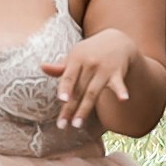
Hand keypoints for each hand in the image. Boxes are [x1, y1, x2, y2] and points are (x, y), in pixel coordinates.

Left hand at [49, 29, 163, 133]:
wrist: (117, 39)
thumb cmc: (91, 51)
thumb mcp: (76, 55)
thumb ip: (61, 67)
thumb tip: (42, 67)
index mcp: (76, 59)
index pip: (69, 76)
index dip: (65, 88)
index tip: (61, 100)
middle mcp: (90, 64)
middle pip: (79, 90)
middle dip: (70, 108)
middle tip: (63, 125)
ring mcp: (104, 69)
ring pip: (93, 92)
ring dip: (85, 109)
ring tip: (77, 124)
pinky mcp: (117, 73)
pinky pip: (118, 84)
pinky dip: (121, 91)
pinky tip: (123, 99)